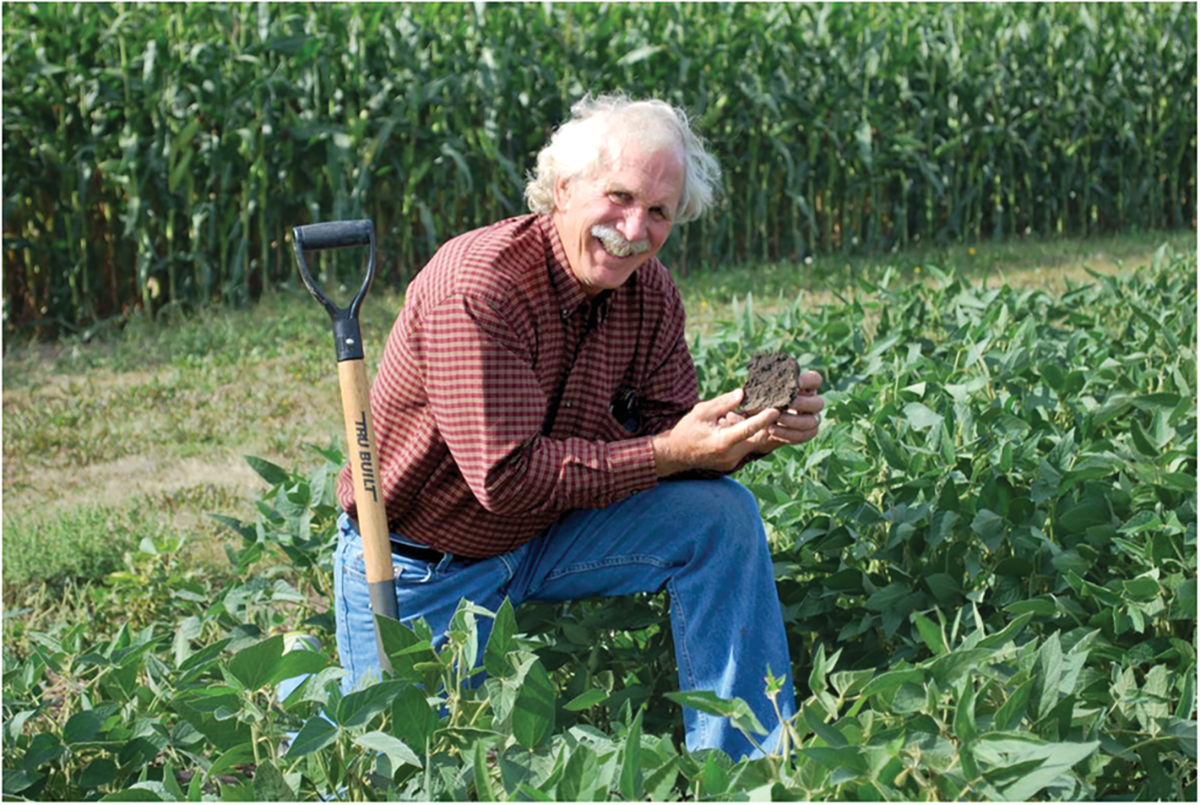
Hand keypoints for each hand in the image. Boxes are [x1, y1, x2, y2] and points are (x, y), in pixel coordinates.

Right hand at [652, 388, 779, 475]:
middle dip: (765, 424)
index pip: (749, 429)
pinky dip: (747, 436)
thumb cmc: (687, 430)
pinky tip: (742, 425)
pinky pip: (745, 448)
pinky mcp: (731, 463)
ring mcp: (732, 462)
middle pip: (757, 439)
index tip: (776, 410)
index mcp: (722, 442)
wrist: (675, 454)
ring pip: (753, 444)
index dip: (764, 419)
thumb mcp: (702, 411)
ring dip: (756, 430)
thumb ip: (723, 403)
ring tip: (756, 414)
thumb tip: (742, 393)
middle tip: (774, 408)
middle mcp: (730, 455)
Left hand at [719, 370, 824, 454]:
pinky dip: (788, 434)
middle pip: (818, 403)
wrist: (757, 424)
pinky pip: (804, 436)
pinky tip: (772, 431)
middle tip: (787, 404)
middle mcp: (811, 402)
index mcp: (803, 387)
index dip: (808, 381)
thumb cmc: (757, 403)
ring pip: (812, 421)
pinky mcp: (806, 433)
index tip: (795, 383)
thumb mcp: (756, 394)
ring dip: (793, 420)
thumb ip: (755, 391)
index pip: (815, 380)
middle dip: (802, 404)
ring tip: (776, 419)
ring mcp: (811, 419)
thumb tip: (740, 393)